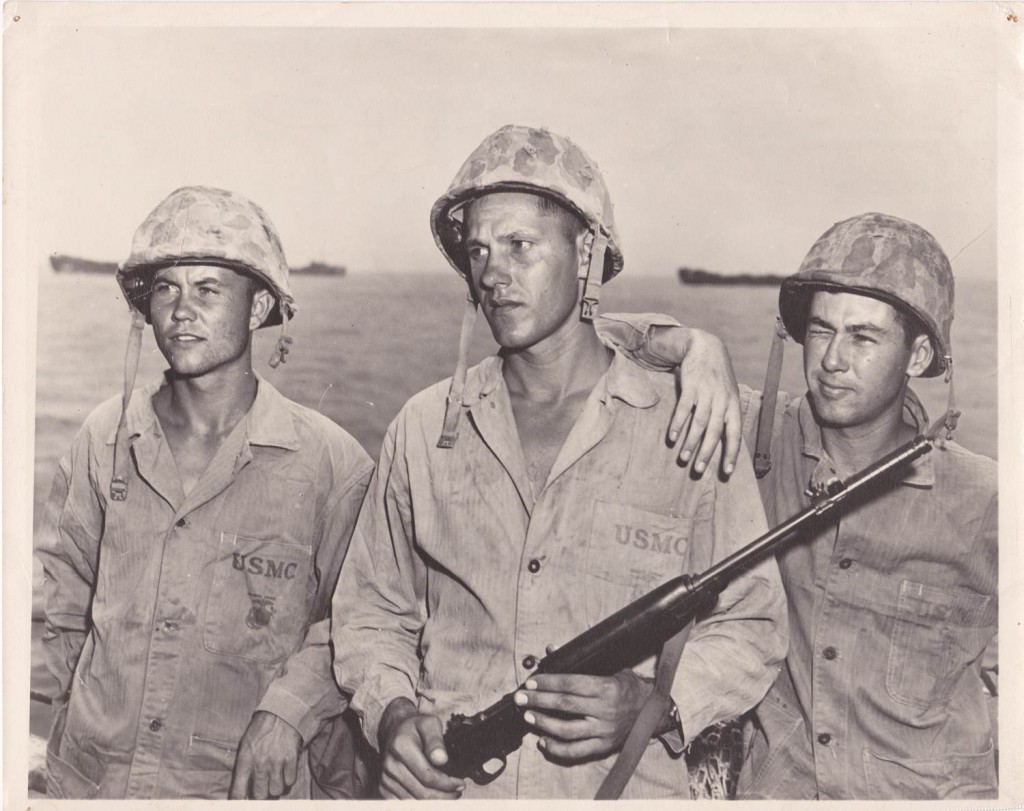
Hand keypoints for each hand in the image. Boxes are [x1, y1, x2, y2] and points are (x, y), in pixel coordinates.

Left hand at [229, 710, 301, 798]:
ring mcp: (277, 762)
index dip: (240, 802)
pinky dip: (288, 779)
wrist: (281, 713)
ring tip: (275, 777)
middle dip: (261, 793)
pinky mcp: (291, 759)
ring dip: (276, 787)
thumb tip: (243, 790)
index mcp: (245, 760)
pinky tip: (285, 770)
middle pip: (259, 795)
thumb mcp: (246, 746)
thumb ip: (244, 768)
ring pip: (276, 791)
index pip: (238, 792)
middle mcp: (260, 764)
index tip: (244, 803)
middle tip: (263, 785)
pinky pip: (290, 781)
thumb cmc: (261, 730)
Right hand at [378, 697, 464, 798]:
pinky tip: (433, 797)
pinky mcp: (384, 788)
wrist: (395, 730)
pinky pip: (403, 804)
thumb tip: (441, 759)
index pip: (427, 776)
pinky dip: (421, 804)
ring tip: (448, 794)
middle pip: (422, 793)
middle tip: (457, 791)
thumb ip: (436, 740)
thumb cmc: (416, 727)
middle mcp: (390, 764)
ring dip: (434, 802)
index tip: (460, 784)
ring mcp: (385, 778)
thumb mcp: (430, 724)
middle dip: (444, 796)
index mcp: (401, 746)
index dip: (447, 784)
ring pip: (414, 802)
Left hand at [513, 671, 653, 761]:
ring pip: (568, 730)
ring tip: (528, 716)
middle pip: (565, 705)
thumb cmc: (628, 686)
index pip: (570, 684)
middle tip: (520, 698)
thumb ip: (579, 662)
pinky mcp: (604, 746)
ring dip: (544, 723)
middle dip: (538, 701)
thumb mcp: (609, 668)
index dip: (548, 683)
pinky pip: (577, 751)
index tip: (530, 682)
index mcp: (606, 687)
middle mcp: (604, 710)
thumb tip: (550, 650)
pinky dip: (557, 748)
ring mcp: (604, 730)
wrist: (653, 710)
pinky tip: (543, 741)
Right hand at [650, 327, 741, 475]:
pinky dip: (678, 423)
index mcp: (733, 406)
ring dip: (690, 442)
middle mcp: (722, 401)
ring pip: (699, 422)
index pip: (734, 434)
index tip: (727, 473)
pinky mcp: (691, 386)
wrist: (707, 347)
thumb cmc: (718, 378)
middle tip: (698, 470)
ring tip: (683, 458)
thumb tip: (726, 442)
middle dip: (707, 453)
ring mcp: (707, 393)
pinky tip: (672, 437)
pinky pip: (684, 408)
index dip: (731, 454)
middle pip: (715, 431)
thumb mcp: (729, 394)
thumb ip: (727, 415)